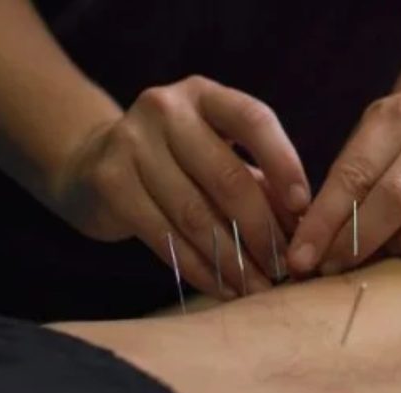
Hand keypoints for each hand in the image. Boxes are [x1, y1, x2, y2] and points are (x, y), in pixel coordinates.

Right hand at [55, 76, 309, 297]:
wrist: (93, 165)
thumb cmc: (181, 165)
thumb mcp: (221, 157)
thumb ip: (263, 183)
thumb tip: (306, 230)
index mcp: (205, 95)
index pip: (254, 120)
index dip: (284, 164)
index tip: (304, 208)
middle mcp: (165, 109)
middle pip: (227, 176)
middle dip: (261, 229)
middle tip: (284, 267)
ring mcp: (131, 143)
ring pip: (195, 214)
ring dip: (233, 259)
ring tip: (258, 287)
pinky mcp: (109, 182)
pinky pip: (164, 236)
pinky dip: (199, 268)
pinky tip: (223, 288)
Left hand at [286, 93, 400, 275]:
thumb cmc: (395, 159)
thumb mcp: (366, 159)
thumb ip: (342, 198)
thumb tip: (307, 255)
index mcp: (398, 115)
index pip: (355, 174)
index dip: (325, 222)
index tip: (300, 259)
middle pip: (400, 192)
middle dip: (361, 239)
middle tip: (337, 267)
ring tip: (400, 248)